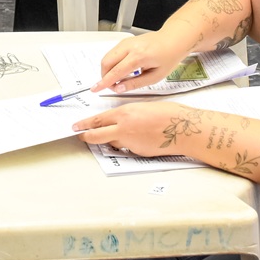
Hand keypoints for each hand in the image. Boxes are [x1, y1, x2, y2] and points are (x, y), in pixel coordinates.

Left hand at [73, 102, 198, 157]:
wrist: (183, 129)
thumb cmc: (168, 113)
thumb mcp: (142, 107)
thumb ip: (128, 114)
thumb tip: (120, 118)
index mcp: (123, 114)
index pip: (97, 121)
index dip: (84, 125)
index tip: (76, 126)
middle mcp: (123, 130)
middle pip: (96, 136)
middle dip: (86, 136)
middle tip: (80, 136)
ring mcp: (130, 143)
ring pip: (112, 143)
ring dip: (110, 140)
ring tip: (118, 134)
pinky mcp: (138, 153)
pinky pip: (128, 148)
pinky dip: (128, 144)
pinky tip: (138, 139)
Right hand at [94, 31, 193, 92]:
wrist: (173, 40)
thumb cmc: (168, 57)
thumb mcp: (155, 76)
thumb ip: (135, 83)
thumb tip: (119, 88)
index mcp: (139, 56)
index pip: (116, 71)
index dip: (105, 82)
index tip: (96, 89)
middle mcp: (130, 47)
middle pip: (106, 62)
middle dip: (105, 76)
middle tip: (113, 87)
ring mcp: (126, 42)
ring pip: (107, 57)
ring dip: (108, 70)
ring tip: (119, 79)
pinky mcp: (125, 41)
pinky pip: (112, 53)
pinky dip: (112, 63)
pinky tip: (121, 70)